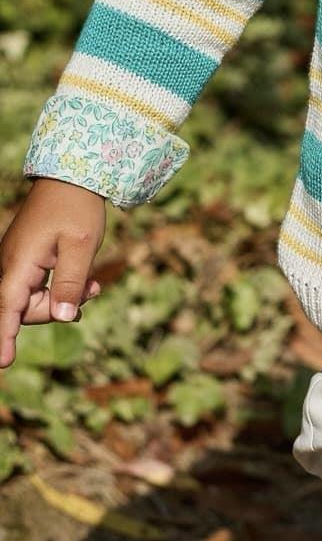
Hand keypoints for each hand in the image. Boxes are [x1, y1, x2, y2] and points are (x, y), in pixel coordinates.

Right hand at [0, 177, 107, 367]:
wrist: (73, 177)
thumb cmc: (77, 208)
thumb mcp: (81, 246)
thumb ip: (70, 283)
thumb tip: (62, 317)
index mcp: (19, 264)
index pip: (8, 308)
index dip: (5, 336)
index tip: (4, 363)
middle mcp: (11, 266)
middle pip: (25, 309)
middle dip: (57, 310)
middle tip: (94, 292)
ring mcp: (17, 263)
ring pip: (34, 299)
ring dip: (63, 298)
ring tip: (94, 287)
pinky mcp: (26, 260)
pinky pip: (38, 286)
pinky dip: (60, 288)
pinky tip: (86, 285)